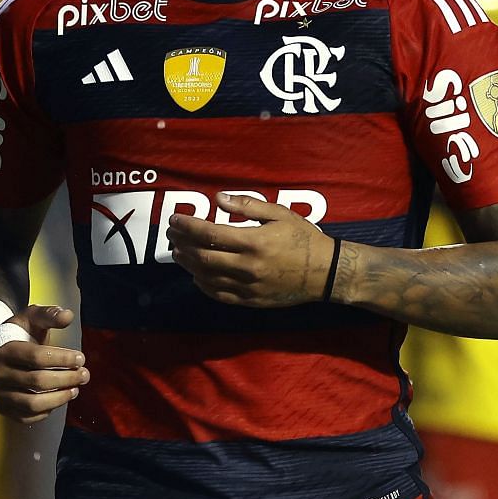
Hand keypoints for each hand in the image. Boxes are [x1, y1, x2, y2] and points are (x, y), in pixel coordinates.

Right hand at [0, 303, 85, 424]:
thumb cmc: (16, 333)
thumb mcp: (30, 317)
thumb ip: (49, 315)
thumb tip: (68, 316)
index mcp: (4, 350)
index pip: (36, 357)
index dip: (62, 359)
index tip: (80, 358)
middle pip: (37, 381)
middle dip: (66, 379)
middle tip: (84, 375)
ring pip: (31, 403)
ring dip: (59, 398)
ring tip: (75, 390)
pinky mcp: (1, 407)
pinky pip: (26, 416)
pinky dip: (46, 411)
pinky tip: (58, 399)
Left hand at [167, 193, 333, 307]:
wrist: (325, 272)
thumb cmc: (303, 238)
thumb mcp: (280, 214)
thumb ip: (247, 205)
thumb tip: (219, 198)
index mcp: (253, 241)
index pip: (208, 233)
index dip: (187, 225)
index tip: (175, 219)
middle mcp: (246, 266)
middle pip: (202, 255)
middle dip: (182, 243)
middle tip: (172, 234)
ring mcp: (247, 286)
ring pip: (206, 277)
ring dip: (188, 264)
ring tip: (179, 252)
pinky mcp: (250, 300)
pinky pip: (219, 294)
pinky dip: (203, 285)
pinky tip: (196, 276)